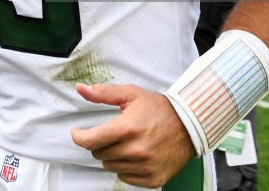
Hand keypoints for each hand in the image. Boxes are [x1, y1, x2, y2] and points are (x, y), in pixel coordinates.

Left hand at [70, 83, 193, 188]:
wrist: (190, 126)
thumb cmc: (160, 109)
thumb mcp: (131, 94)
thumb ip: (103, 93)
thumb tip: (81, 89)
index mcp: (128, 128)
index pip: (90, 141)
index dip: (79, 137)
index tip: (78, 133)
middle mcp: (136, 150)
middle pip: (99, 154)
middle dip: (100, 143)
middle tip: (112, 134)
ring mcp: (145, 167)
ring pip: (110, 167)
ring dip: (112, 156)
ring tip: (125, 143)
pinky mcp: (153, 179)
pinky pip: (125, 178)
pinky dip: (125, 168)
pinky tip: (134, 156)